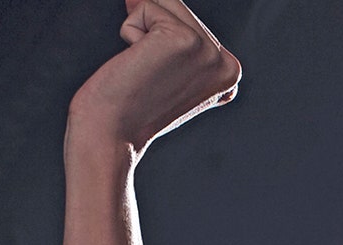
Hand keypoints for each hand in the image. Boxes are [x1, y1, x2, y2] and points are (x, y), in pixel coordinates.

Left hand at [68, 0, 239, 154]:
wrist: (112, 132)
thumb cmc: (131, 104)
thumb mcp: (168, 67)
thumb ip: (174, 32)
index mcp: (230, 73)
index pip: (189, 21)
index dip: (161, 38)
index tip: (159, 77)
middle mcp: (228, 64)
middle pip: (177, 6)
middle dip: (151, 30)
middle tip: (148, 73)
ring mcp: (209, 53)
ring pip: (163, 2)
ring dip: (141, 29)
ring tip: (145, 68)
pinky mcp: (184, 40)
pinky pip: (146, 7)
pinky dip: (131, 31)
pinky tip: (138, 64)